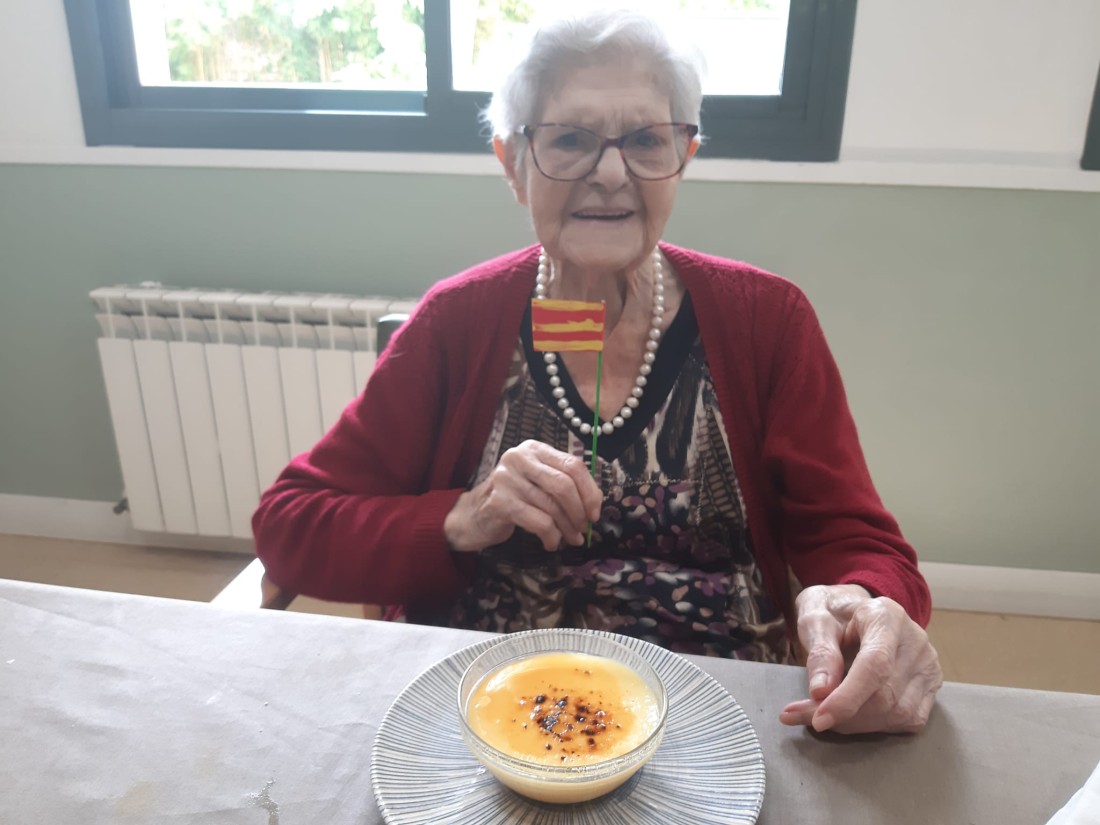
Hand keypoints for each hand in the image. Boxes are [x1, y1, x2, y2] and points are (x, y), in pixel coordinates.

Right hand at [443, 440, 601, 552]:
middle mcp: (519, 458)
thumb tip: (595, 504)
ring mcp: (507, 479)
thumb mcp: (539, 481)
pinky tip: (552, 543)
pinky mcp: (500, 502)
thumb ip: (564, 483)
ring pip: (552, 506)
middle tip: (584, 528)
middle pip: (564, 484)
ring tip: (572, 539)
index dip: (590, 491)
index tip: (595, 513)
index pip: (573, 465)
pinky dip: (551, 536)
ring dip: (567, 528)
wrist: (475, 514)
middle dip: (579, 511)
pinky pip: (539, 522)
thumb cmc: (515, 497)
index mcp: (534, 448)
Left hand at [779, 584, 942, 733]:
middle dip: (844, 716)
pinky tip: (852, 716)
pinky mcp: (931, 686)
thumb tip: (821, 692)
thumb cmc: (832, 614)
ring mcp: (928, 665)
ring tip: (824, 715)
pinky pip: (909, 720)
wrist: (851, 610)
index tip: (819, 719)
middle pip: (886, 696)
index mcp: (887, 617)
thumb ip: (819, 653)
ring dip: (857, 725)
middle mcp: (915, 640)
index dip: (847, 698)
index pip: (875, 665)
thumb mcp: (815, 621)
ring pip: (898, 714)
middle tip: (806, 716)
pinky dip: (877, 726)